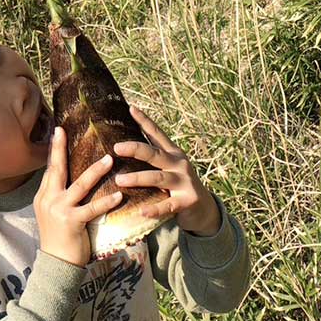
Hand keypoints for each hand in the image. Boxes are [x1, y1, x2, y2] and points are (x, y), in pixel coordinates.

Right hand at [34, 126, 123, 266]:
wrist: (56, 265)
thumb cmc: (60, 239)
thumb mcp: (53, 214)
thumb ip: (60, 196)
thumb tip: (73, 179)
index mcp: (44, 197)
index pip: (51, 169)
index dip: (55, 150)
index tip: (59, 131)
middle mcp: (48, 200)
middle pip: (57, 169)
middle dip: (60, 149)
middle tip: (66, 131)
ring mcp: (59, 210)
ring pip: (79, 185)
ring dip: (95, 171)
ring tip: (109, 159)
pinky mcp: (72, 222)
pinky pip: (92, 208)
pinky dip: (106, 201)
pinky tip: (118, 195)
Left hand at [113, 105, 220, 235]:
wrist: (204, 210)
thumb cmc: (178, 186)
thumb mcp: (168, 169)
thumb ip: (153, 160)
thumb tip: (126, 146)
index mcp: (173, 154)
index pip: (157, 134)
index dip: (144, 121)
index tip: (131, 108)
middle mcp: (179, 164)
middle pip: (155, 154)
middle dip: (135, 149)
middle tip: (116, 148)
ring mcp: (185, 182)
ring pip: (158, 178)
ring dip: (138, 178)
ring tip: (119, 180)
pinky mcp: (187, 201)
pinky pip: (167, 205)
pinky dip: (154, 209)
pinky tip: (141, 211)